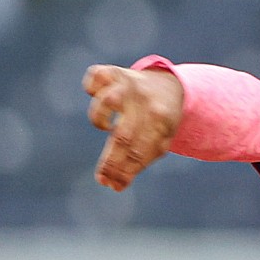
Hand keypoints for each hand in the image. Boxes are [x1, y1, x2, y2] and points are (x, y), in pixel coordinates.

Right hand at [84, 63, 183, 190]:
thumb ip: (138, 162)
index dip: (124, 171)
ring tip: (106, 127)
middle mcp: (144, 100)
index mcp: (161, 120)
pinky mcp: (112, 72)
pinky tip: (97, 97)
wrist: (169, 86)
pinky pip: (95, 76)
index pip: (140, 151)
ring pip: (107, 101)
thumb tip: (115, 187)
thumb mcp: (159, 142)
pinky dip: (91, 87)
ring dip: (100, 119)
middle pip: (123, 136)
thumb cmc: (159, 123)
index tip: (113, 185)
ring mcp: (128, 83)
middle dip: (111, 161)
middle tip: (102, 178)